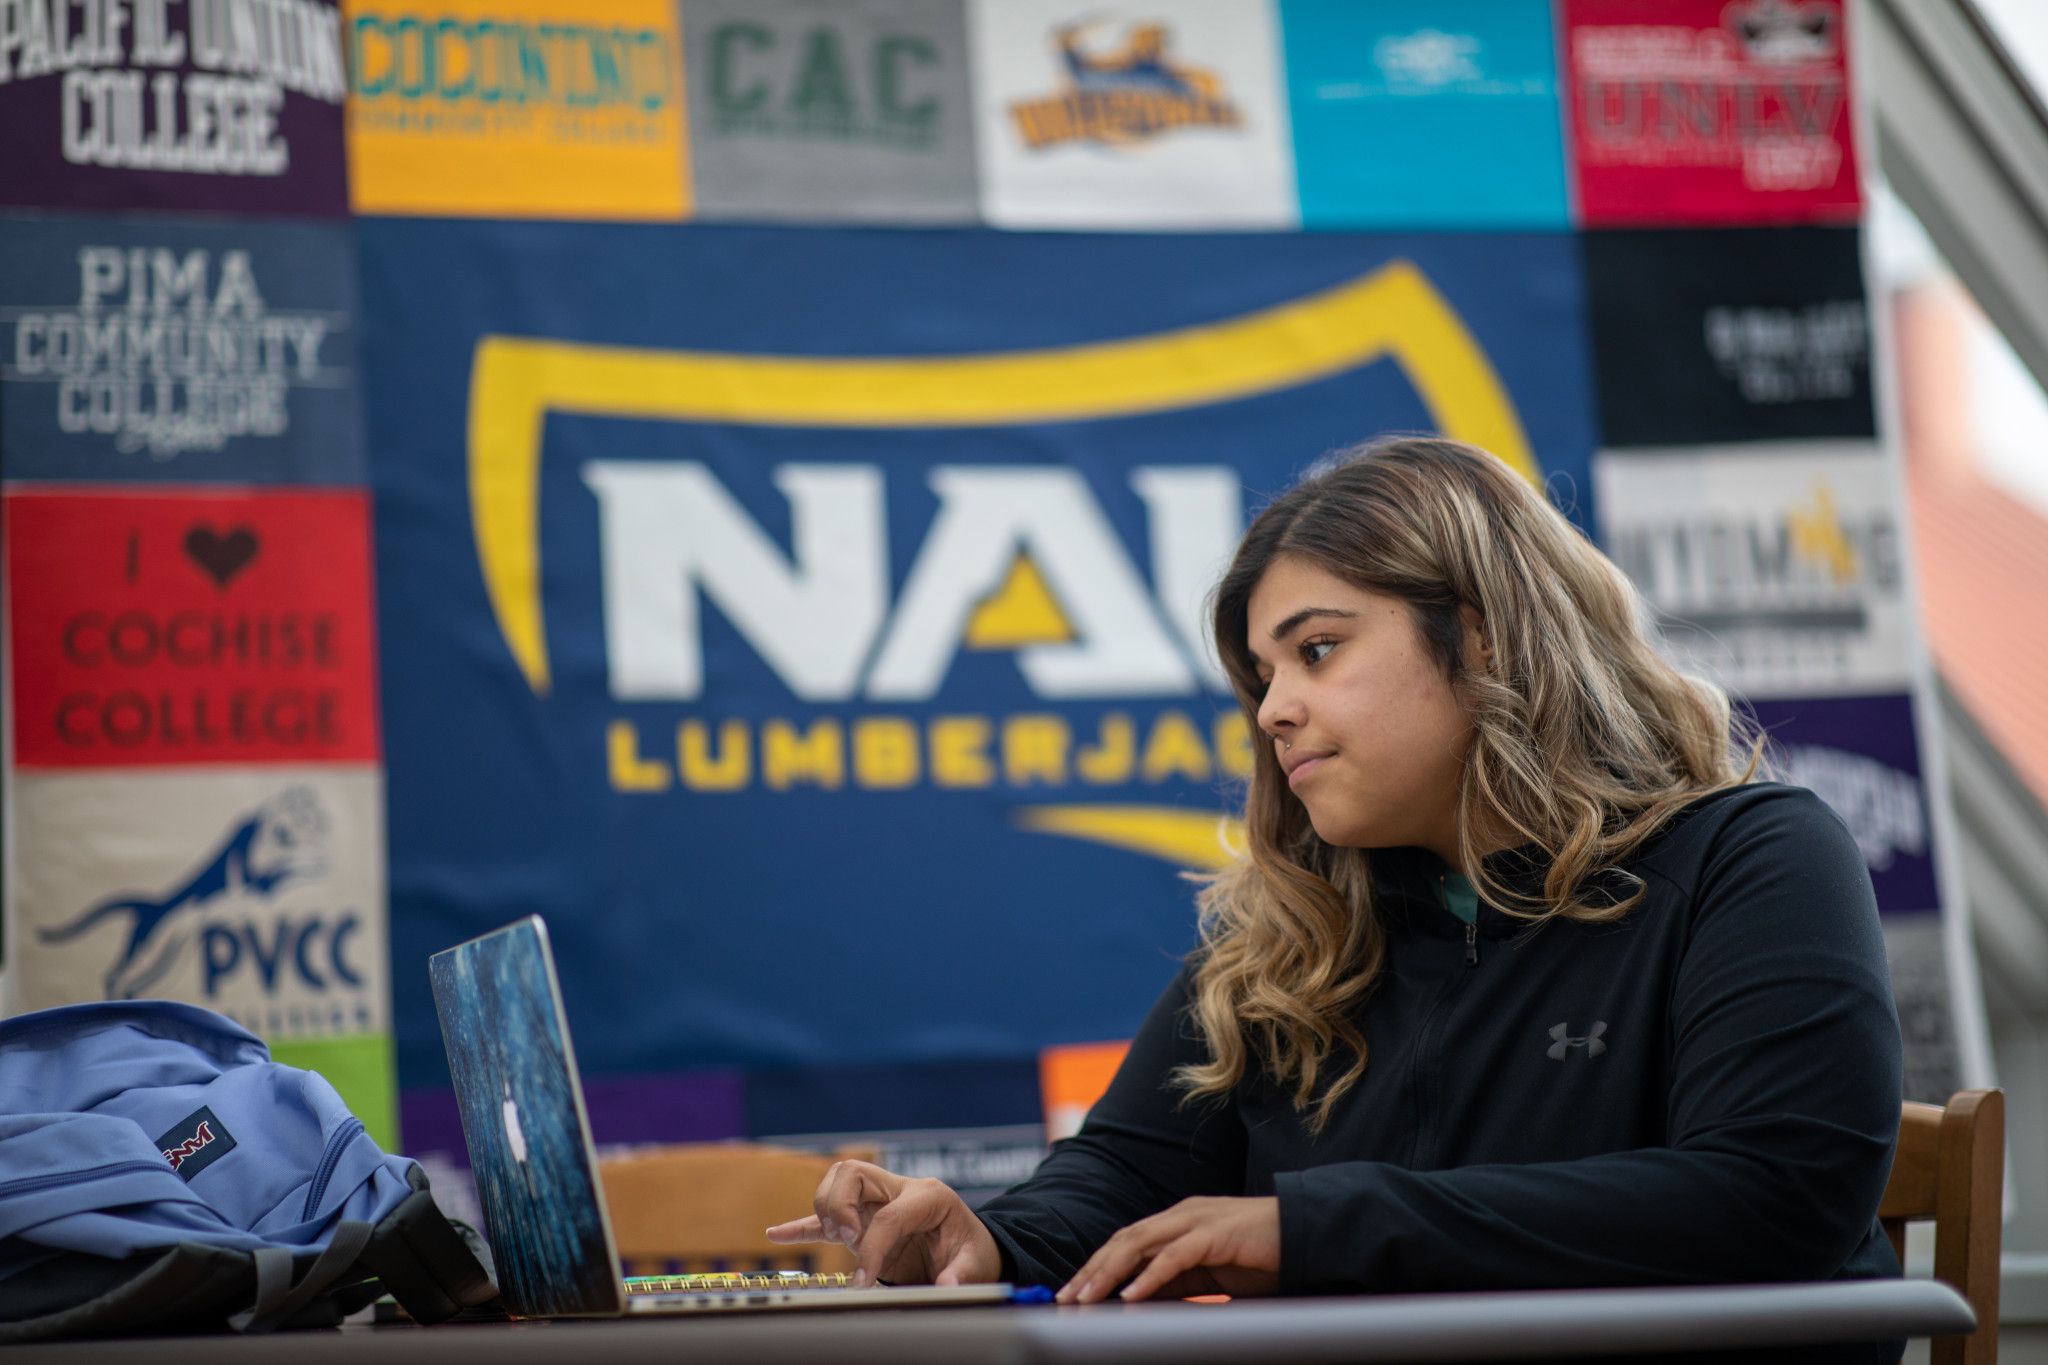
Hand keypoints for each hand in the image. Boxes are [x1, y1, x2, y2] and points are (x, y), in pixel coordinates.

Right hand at [765, 1159, 1002, 1287]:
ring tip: (839, 1240)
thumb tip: (947, 1286)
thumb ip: (962, 1273)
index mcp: (928, 1194)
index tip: (863, 1281)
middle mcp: (898, 1189)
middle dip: (840, 1205)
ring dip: (827, 1209)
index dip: (871, 1248)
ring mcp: (877, 1201)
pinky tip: (776, 1234)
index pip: (888, 1214)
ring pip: (836, 1181)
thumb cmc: (974, 1252)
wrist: (971, 1248)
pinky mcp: (862, 1220)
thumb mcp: (977, 1263)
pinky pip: (825, 1218)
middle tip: (850, 1241)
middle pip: (852, 1172)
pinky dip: (802, 1226)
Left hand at [1058, 1196, 1280, 1303]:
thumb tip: (1140, 1300)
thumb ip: (1178, 1280)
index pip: (1126, 1241)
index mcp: (1179, 1220)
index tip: (1074, 1291)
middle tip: (1066, 1297)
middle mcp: (1182, 1215)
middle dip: (1092, 1269)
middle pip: (1124, 1239)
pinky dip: (1149, 1276)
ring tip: (1087, 1297)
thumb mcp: (1210, 1272)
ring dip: (1109, 1273)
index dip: (1097, 1265)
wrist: (1306, 1235)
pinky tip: (1131, 1295)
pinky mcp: (1216, 1235)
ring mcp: (1198, 1221)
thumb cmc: (1262, 1256)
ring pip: (1140, 1244)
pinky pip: (1174, 1256)